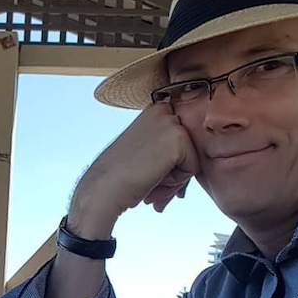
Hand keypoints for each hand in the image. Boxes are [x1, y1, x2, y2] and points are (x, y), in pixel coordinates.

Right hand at [67, 103, 199, 238]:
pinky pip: (193, 168)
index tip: (148, 172)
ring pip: (192, 159)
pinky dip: (176, 182)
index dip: (169, 163)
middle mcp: (163, 110)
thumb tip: (188, 160)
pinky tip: (153, 180)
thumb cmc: (120, 175)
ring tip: (150, 183)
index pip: (181, 140)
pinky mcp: (179, 138)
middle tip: (151, 185)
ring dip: (174, 179)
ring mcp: (171, 122)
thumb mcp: (144, 150)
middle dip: (173, 172)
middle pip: (188, 149)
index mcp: (154, 110)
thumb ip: (164, 147)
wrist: (104, 187)